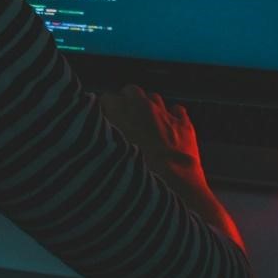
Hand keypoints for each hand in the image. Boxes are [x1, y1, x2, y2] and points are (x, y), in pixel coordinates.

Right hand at [98, 85, 242, 250]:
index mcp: (120, 111)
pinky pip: (177, 110)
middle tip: (123, 118)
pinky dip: (172, 116)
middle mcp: (143, 106)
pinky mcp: (184, 125)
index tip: (102, 119)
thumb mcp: (106, 158)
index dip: (104, 109)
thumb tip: (94, 141)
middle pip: (131, 91)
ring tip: (145, 122)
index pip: (106, 98)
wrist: (171, 186)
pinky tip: (168, 126)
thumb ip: (100, 142)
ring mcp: (165, 114)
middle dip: (127, 101)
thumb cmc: (134, 174)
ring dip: (149, 106)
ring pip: (154, 97)